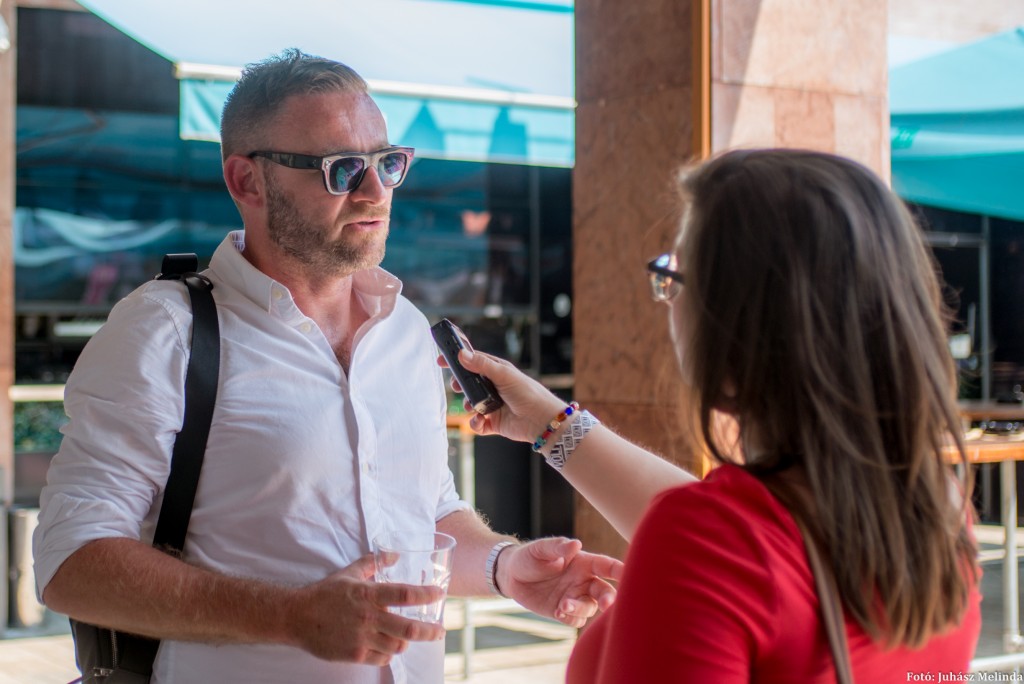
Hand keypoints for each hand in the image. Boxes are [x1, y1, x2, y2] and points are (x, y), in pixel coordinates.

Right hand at [290, 555, 444, 665]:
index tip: (440, 594)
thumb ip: (373, 563)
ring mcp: (361, 638)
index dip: (426, 595)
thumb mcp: (349, 573)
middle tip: (440, 631)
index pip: (404, 595)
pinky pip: (382, 658)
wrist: (296, 617)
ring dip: (405, 642)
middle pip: (409, 628)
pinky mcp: (354, 655)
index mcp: (368, 594)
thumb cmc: (324, 593)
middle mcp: (368, 617)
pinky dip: (388, 653)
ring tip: (406, 637)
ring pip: (397, 646)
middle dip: (430, 631)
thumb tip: (395, 555)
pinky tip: (386, 646)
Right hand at [441, 349, 566, 443]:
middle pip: (469, 384)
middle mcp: (494, 388)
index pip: (473, 362)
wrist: (542, 420)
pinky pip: (477, 423)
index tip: (442, 360)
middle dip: (460, 385)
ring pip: (471, 404)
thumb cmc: (528, 393)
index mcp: (497, 372)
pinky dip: (476, 423)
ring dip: (469, 406)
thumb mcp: (504, 374)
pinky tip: (481, 420)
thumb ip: (482, 364)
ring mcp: (493, 405)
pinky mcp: (493, 423)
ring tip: (474, 407)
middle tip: (456, 386)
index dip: (458, 360)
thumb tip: (462, 354)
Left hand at [497, 537, 623, 628]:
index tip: (629, 575)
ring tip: (563, 605)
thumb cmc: (529, 557)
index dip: (619, 570)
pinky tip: (558, 612)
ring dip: (580, 609)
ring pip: (590, 608)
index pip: (606, 565)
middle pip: (605, 591)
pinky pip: (576, 620)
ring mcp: (575, 597)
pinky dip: (571, 618)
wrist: (511, 576)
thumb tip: (576, 544)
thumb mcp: (540, 549)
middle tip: (605, 604)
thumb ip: (557, 546)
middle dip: (609, 599)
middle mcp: (583, 580)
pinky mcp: (564, 611)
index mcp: (582, 562)